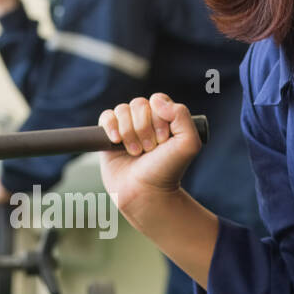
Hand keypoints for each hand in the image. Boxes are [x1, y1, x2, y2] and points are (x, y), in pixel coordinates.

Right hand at [97, 94, 201, 219]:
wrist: (145, 193)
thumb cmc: (167, 171)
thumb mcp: (188, 144)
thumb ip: (182, 115)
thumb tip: (156, 101)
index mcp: (165, 119)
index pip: (157, 100)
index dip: (158, 119)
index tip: (162, 141)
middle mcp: (146, 121)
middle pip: (138, 104)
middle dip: (143, 128)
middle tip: (149, 150)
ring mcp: (127, 127)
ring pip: (122, 110)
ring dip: (129, 132)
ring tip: (135, 152)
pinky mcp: (108, 136)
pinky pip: (106, 116)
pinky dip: (110, 126)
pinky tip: (116, 141)